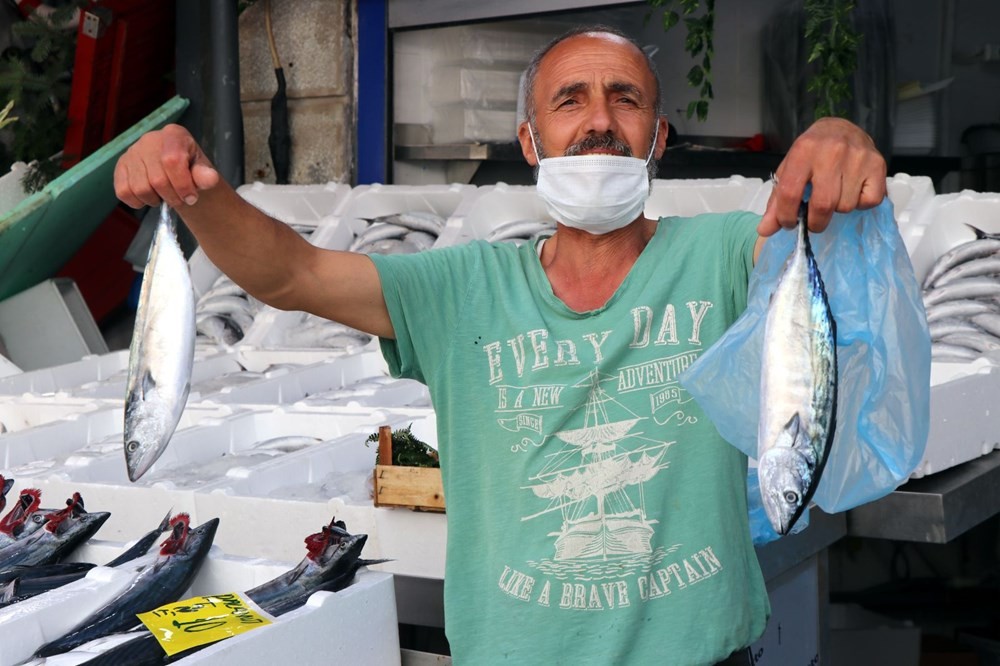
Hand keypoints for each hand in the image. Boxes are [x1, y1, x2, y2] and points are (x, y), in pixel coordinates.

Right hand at [114, 124, 220, 208]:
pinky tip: (150, 197)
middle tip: (179, 199)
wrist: (177, 170)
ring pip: (140, 188)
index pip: (172, 160)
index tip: (191, 198)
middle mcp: (149, 139)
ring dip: (155, 200)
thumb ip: (206, 175)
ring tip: (165, 196)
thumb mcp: (203, 171)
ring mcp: (132, 152)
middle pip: (157, 179)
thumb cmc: (191, 168)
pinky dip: (138, 202)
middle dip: (172, 197)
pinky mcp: (120, 166)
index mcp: (173, 134)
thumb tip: (210, 179)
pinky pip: (123, 192)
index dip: (182, 184)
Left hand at [758, 117, 886, 236]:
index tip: (788, 223)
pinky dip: (860, 204)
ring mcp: (857, 157)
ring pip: (845, 206)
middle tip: (814, 221)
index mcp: (804, 151)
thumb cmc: (812, 153)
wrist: (841, 128)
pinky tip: (853, 191)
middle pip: (823, 205)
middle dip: (815, 222)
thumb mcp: (789, 169)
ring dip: (837, 210)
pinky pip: (869, 201)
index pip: (790, 192)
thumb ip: (776, 201)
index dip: (786, 216)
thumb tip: (765, 230)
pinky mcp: (878, 164)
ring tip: (834, 195)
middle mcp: (832, 151)